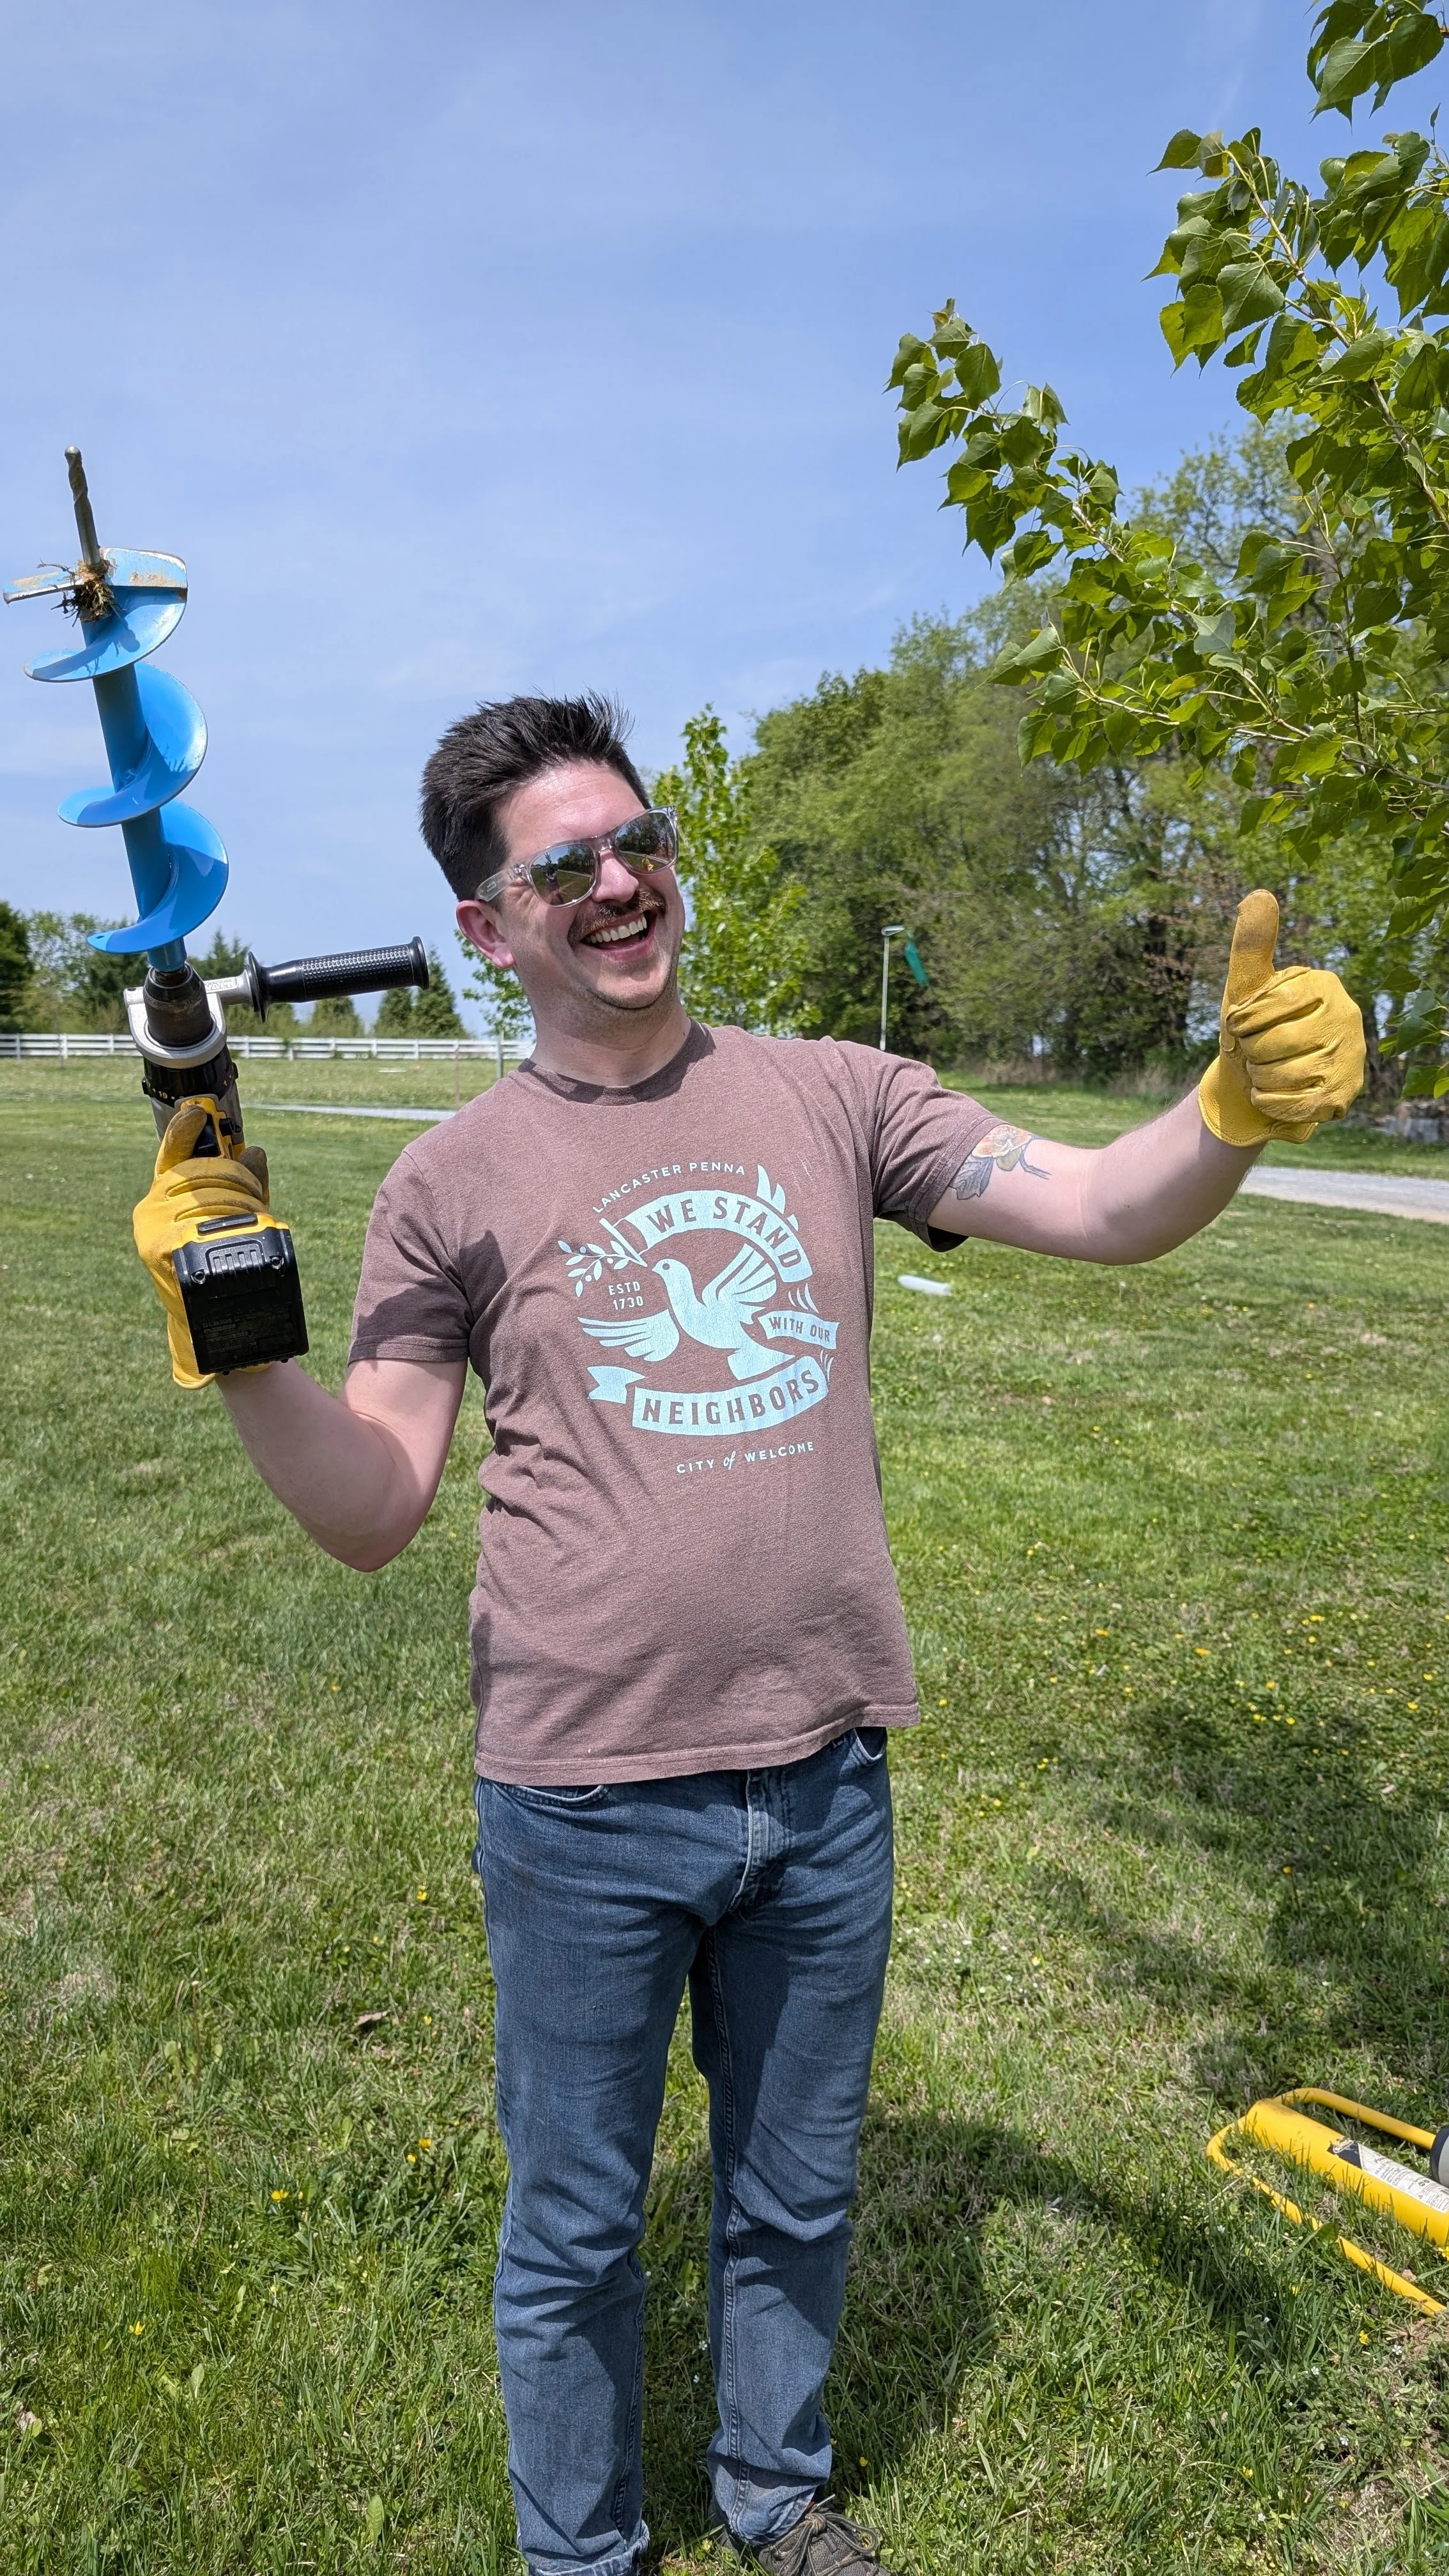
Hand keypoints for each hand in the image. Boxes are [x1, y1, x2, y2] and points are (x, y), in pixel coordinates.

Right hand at [132, 1104, 272, 1387]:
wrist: (211, 1326)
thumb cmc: (218, 1271)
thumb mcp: (232, 1222)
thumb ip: (242, 1187)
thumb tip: (256, 1151)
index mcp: (159, 1201)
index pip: (170, 1155)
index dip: (185, 1130)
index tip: (197, 1111)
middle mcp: (150, 1211)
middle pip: (201, 1172)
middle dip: (237, 1177)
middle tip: (255, 1194)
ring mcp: (154, 1230)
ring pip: (210, 1193)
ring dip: (243, 1200)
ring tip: (256, 1219)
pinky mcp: (162, 1249)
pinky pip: (208, 1221)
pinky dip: (235, 1221)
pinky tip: (247, 1229)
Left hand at [1197, 891, 1365, 1147]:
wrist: (1255, 1082)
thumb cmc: (1251, 1031)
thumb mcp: (1245, 988)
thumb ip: (1250, 946)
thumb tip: (1259, 895)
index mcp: (1323, 984)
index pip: (1267, 1006)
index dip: (1242, 1023)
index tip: (1242, 1027)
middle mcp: (1347, 1016)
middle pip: (1274, 1043)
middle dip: (1251, 1054)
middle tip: (1256, 1053)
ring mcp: (1351, 1057)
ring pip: (1284, 1075)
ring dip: (1260, 1079)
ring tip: (1266, 1072)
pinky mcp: (1345, 1094)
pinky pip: (1294, 1104)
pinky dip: (1270, 1102)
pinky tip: (1272, 1094)